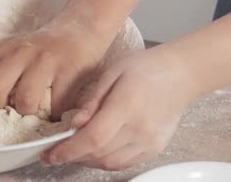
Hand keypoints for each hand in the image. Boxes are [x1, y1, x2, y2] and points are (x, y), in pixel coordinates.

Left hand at [0, 25, 105, 118]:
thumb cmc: (44, 47)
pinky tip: (55, 110)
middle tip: (9, 110)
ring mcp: (44, 61)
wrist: (81, 29)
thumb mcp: (14, 50)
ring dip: (28, 112)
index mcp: (3, 49)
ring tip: (33, 111)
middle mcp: (20, 53)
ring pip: (24, 99)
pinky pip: (56, 104)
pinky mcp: (68, 71)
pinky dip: (55, 114)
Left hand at [42, 48, 193, 169]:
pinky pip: (123, 163)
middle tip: (54, 151)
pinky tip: (92, 150)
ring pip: (109, 163)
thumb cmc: (144, 67)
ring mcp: (150, 142)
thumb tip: (74, 124)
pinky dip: (104, 160)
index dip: (69, 150)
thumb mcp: (111, 72)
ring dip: (86, 160)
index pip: (93, 138)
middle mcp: (140, 129)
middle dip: (72, 156)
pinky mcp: (154, 149)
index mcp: (127, 106)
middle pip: (99, 154)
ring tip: (71, 150)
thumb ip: (92, 100)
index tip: (50, 154)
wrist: (180, 74)